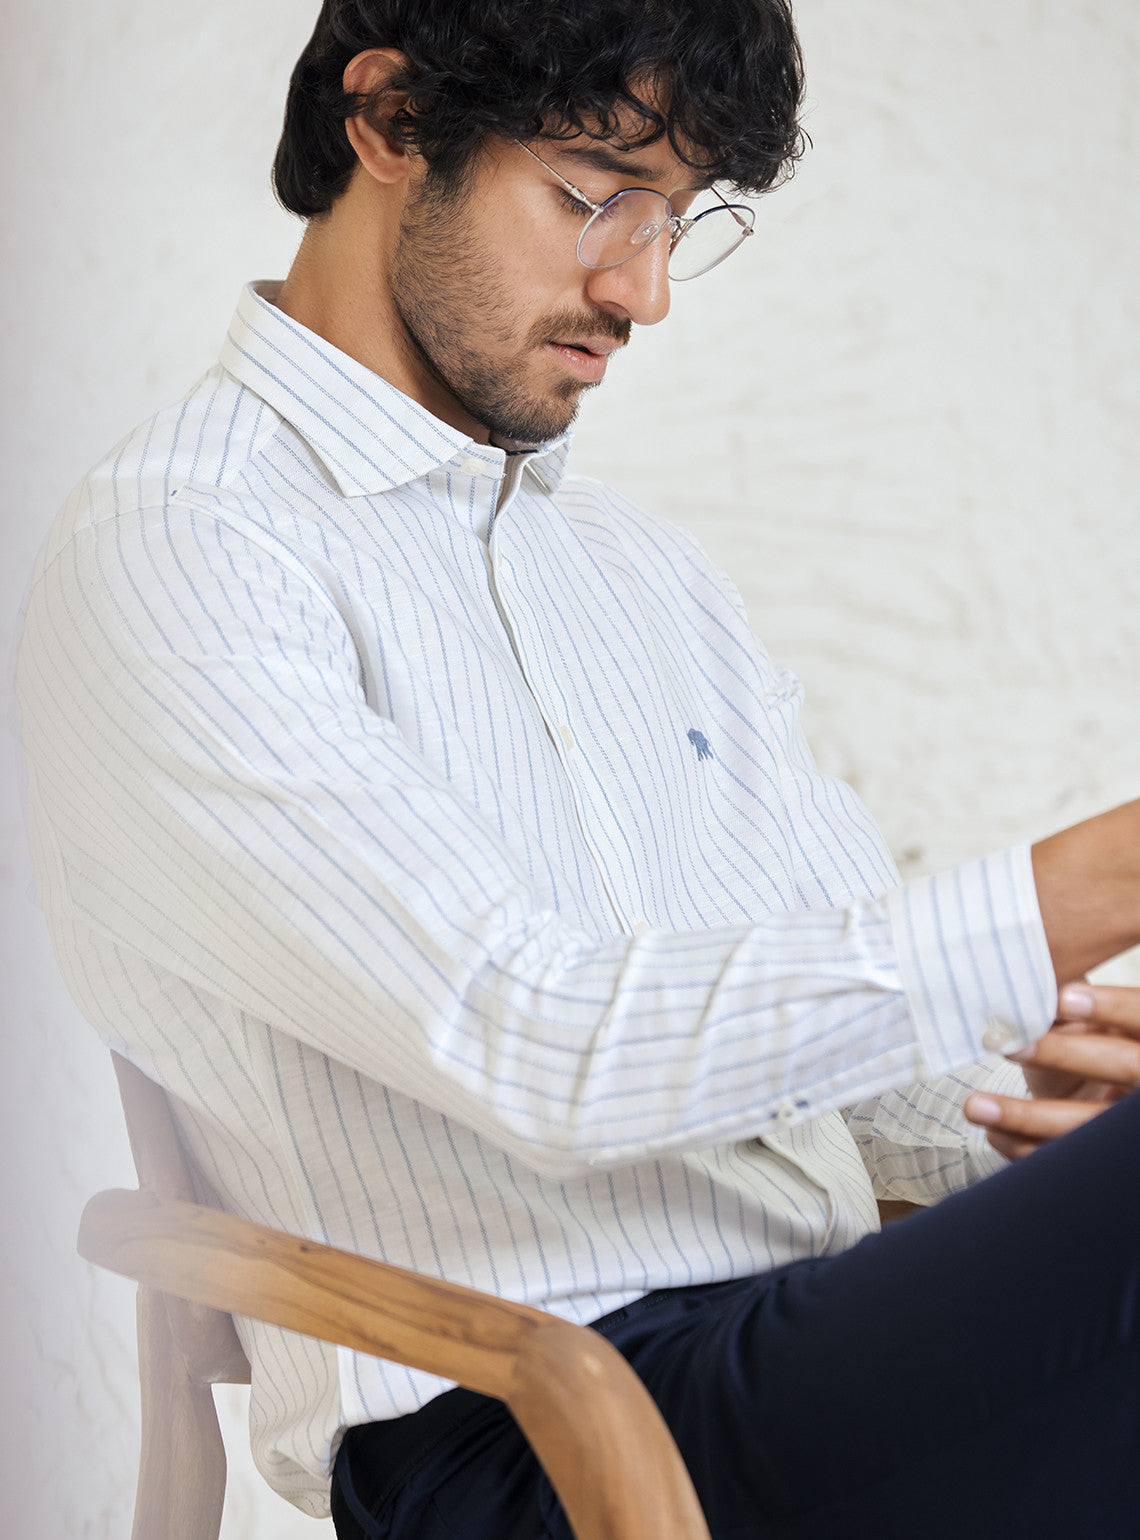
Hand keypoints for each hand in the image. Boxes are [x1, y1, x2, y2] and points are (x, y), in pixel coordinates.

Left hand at [963, 982, 1139, 1158]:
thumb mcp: (1095, 1021)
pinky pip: (1068, 1157)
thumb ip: (1075, 1011)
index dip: (1112, 1007)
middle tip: (1010, 1046)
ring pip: (1090, 1125)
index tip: (1064, 998)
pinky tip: (992, 1133)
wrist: (1105, 1094)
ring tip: (976, 1105)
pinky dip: (1025, 1147)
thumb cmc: (1096, 1041)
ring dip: (1026, 1117)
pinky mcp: (1102, 1155)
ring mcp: (1127, 1127)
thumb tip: (1033, 999)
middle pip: (1124, 1067)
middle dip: (1063, 1055)